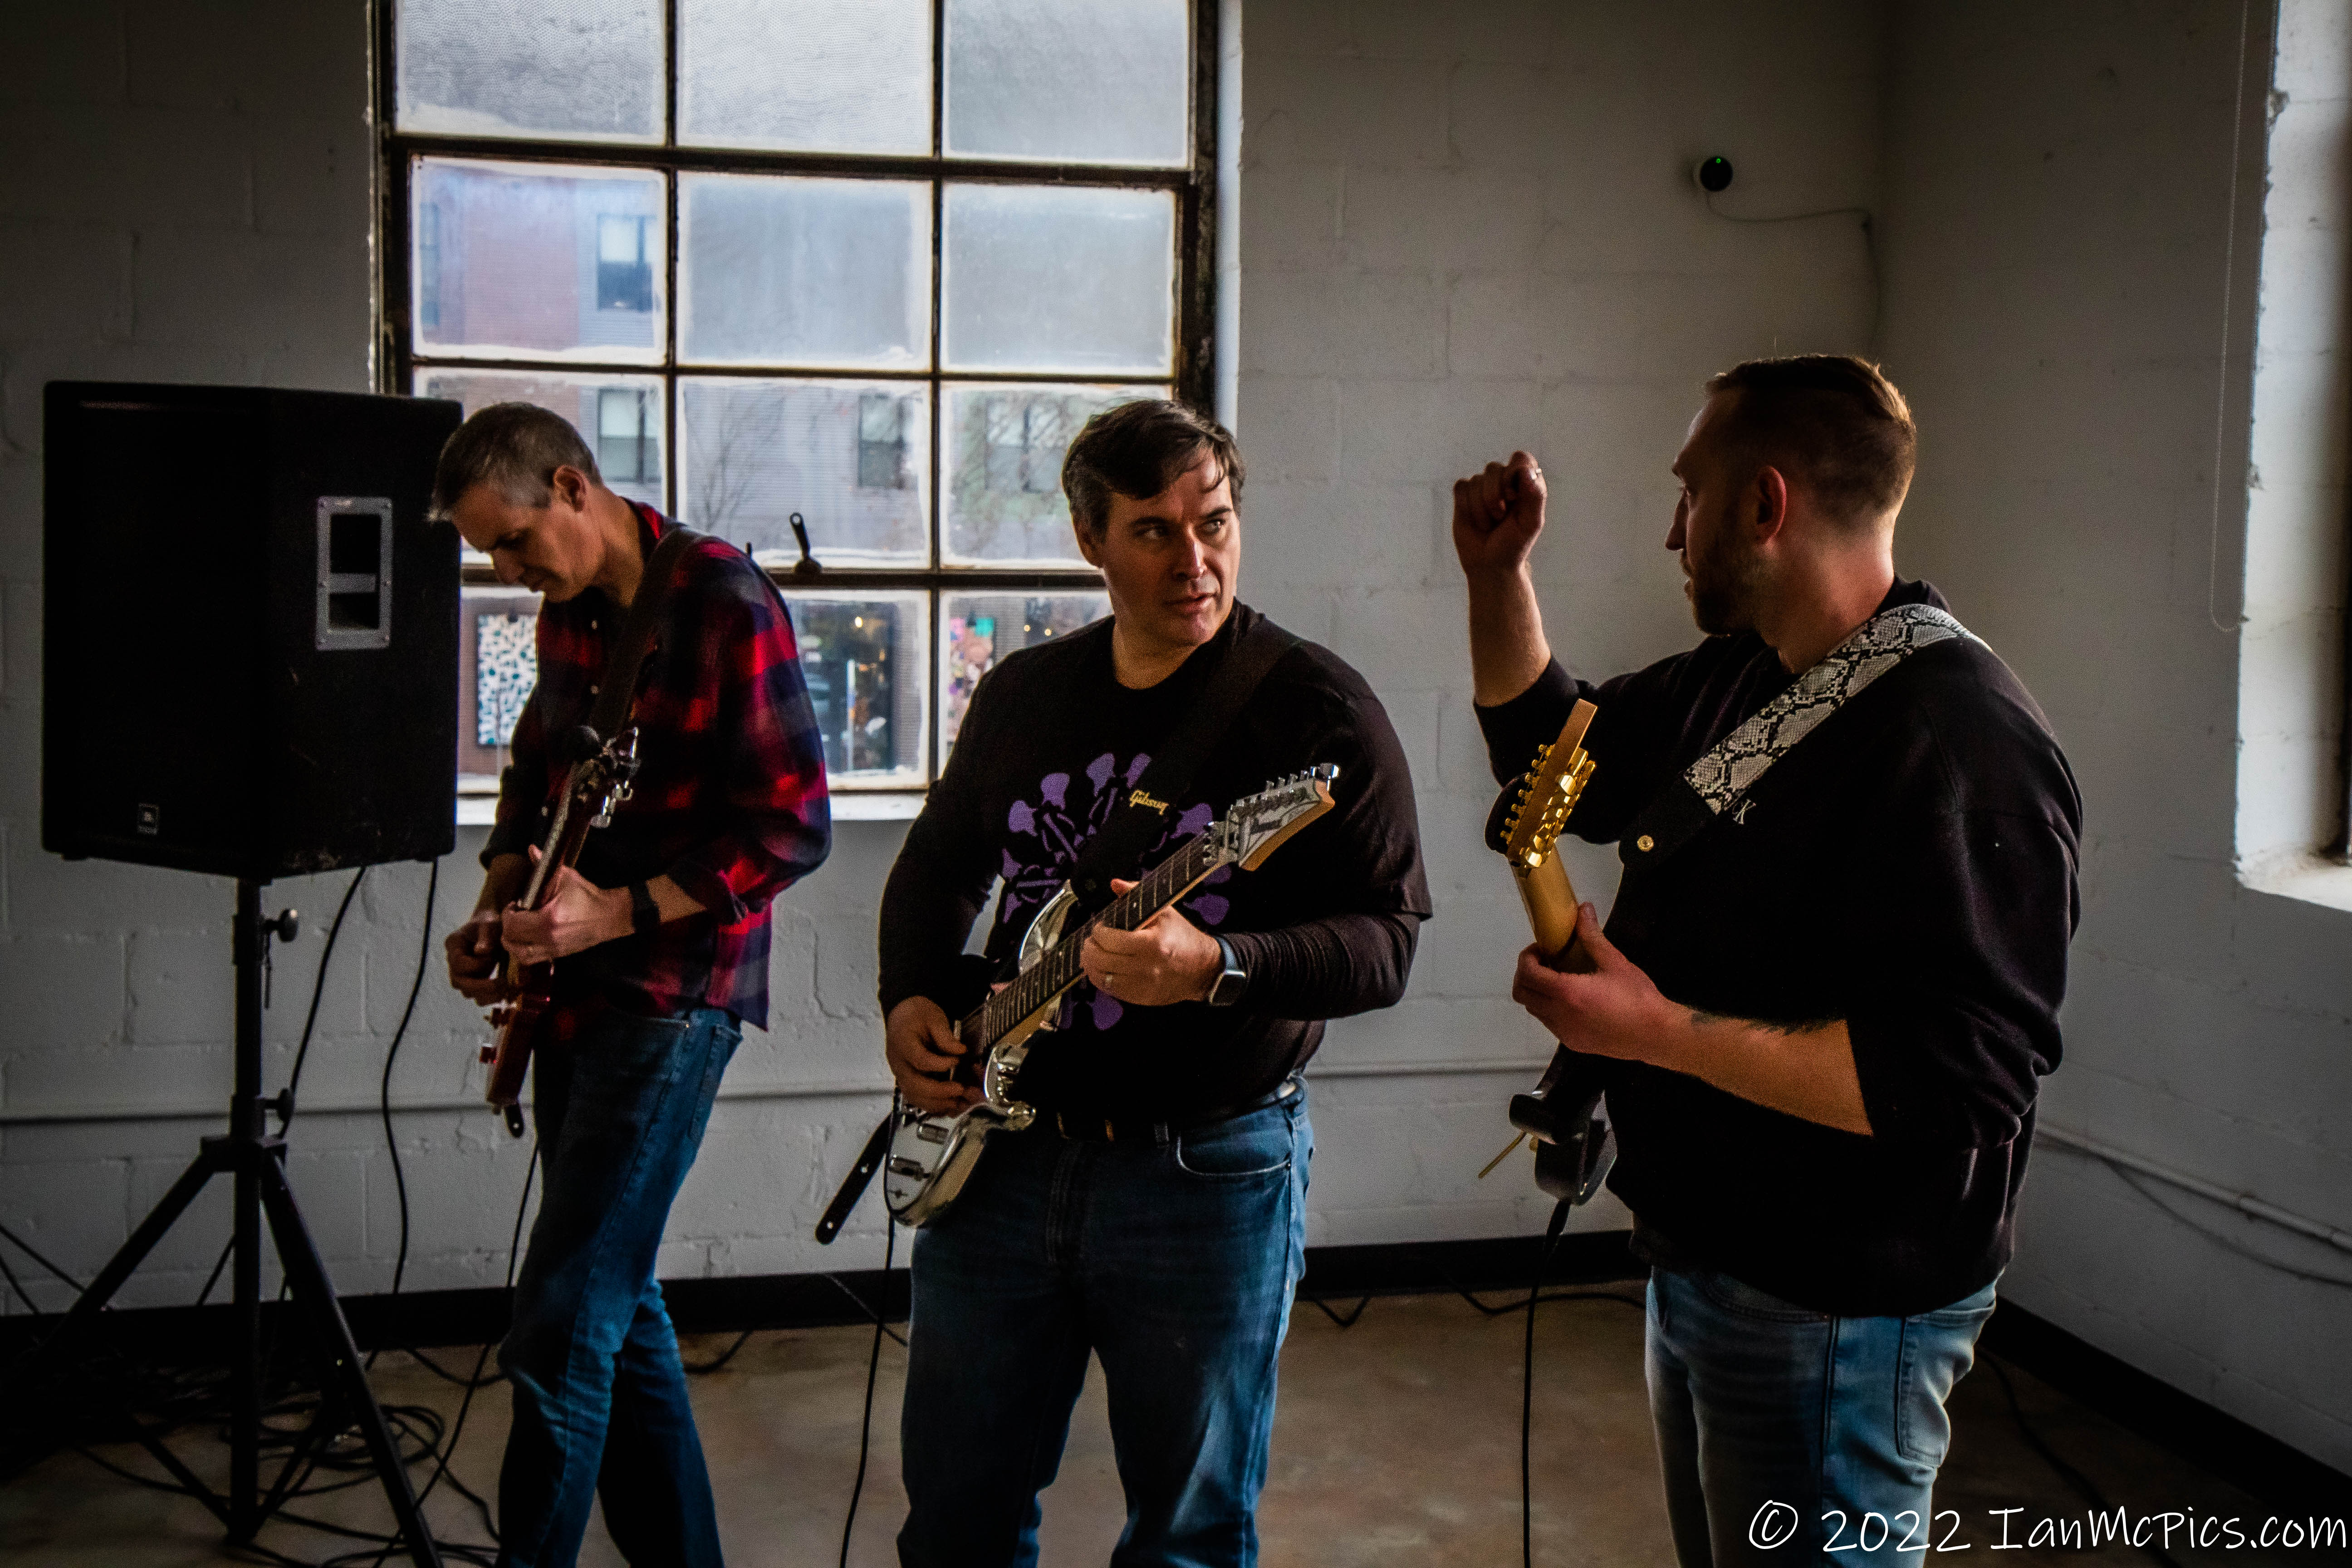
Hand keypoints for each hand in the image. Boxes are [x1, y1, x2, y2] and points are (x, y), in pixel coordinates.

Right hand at [444, 909, 510, 1004]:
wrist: (491, 926)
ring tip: (506, 990)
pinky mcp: (473, 980)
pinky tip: (505, 993)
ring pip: (467, 992)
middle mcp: (453, 961)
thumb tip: (481, 952)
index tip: (492, 958)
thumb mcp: (490, 925)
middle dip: (481, 986)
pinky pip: (477, 995)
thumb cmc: (490, 922)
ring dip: (486, 995)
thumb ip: (485, 936)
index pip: (458, 963)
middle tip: (503, 985)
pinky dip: (490, 997)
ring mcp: (462, 972)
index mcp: (454, 944)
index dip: (475, 965)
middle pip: (459, 982)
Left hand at [500, 860, 629, 967]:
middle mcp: (547, 939)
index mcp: (547, 920)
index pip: (512, 924)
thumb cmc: (587, 897)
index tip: (515, 904)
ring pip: (519, 955)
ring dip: (513, 943)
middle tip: (514, 916)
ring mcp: (552, 950)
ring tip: (516, 930)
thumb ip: (544, 865)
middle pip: (511, 941)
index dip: (508, 913)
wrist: (610, 916)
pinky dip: (523, 951)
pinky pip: (531, 959)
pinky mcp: (557, 955)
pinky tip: (526, 940)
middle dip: (507, 928)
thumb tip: (531, 849)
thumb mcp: (566, 878)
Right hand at [885, 996, 980, 1115]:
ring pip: (915, 1097)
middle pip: (914, 1085)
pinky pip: (918, 1100)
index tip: (957, 1060)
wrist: (902, 1016)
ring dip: (938, 1104)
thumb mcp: (933, 1016)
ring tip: (960, 1102)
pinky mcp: (908, 1082)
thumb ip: (945, 1035)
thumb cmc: (916, 1015)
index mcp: (903, 1043)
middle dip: (939, 1092)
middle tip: (961, 1089)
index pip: (919, 1060)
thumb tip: (960, 1051)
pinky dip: (935, 1106)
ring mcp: (902, 1075)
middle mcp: (899, 1063)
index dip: (939, 1064)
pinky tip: (952, 1105)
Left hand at [1080, 879, 1222, 1007]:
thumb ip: (1136, 895)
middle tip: (1091, 940)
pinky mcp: (1140, 997)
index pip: (1110, 940)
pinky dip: (1100, 978)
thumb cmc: (1183, 938)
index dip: (1098, 932)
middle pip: (1101, 960)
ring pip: (1101, 977)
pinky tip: (1100, 969)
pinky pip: (1110, 990)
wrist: (1203, 969)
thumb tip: (1116, 884)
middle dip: (1090, 947)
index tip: (1099, 927)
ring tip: (1091, 954)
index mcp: (1152, 944)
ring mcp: (1142, 985)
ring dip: (1090, 964)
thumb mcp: (1164, 911)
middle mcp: (1146, 967)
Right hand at [1451, 450, 1546, 575]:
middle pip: (1493, 468)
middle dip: (1495, 496)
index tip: (1514, 497)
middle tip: (1501, 517)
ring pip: (1476, 481)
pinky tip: (1475, 520)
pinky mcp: (1463, 495)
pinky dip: (1467, 507)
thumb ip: (1535, 495)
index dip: (1514, 473)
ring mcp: (1482, 487)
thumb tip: (1526, 471)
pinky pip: (1461, 487)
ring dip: (1482, 509)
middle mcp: (1503, 481)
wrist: (1490, 565)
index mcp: (1524, 483)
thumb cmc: (1514, 544)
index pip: (1520, 459)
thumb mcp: (1531, 523)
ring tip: (1489, 524)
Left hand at [1508, 905, 1678, 1066]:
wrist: (1657, 1035)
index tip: (1541, 948)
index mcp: (1567, 993)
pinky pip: (1549, 1023)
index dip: (1527, 958)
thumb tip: (1583, 909)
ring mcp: (1564, 1033)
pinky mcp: (1572, 1043)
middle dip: (1526, 974)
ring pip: (1534, 1009)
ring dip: (1537, 992)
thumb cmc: (1638, 997)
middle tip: (1545, 962)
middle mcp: (1559, 1016)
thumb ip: (1592, 936)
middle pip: (1521, 993)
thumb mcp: (1615, 962)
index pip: (1527, 974)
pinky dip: (1549, 1008)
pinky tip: (1572, 999)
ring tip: (1559, 978)